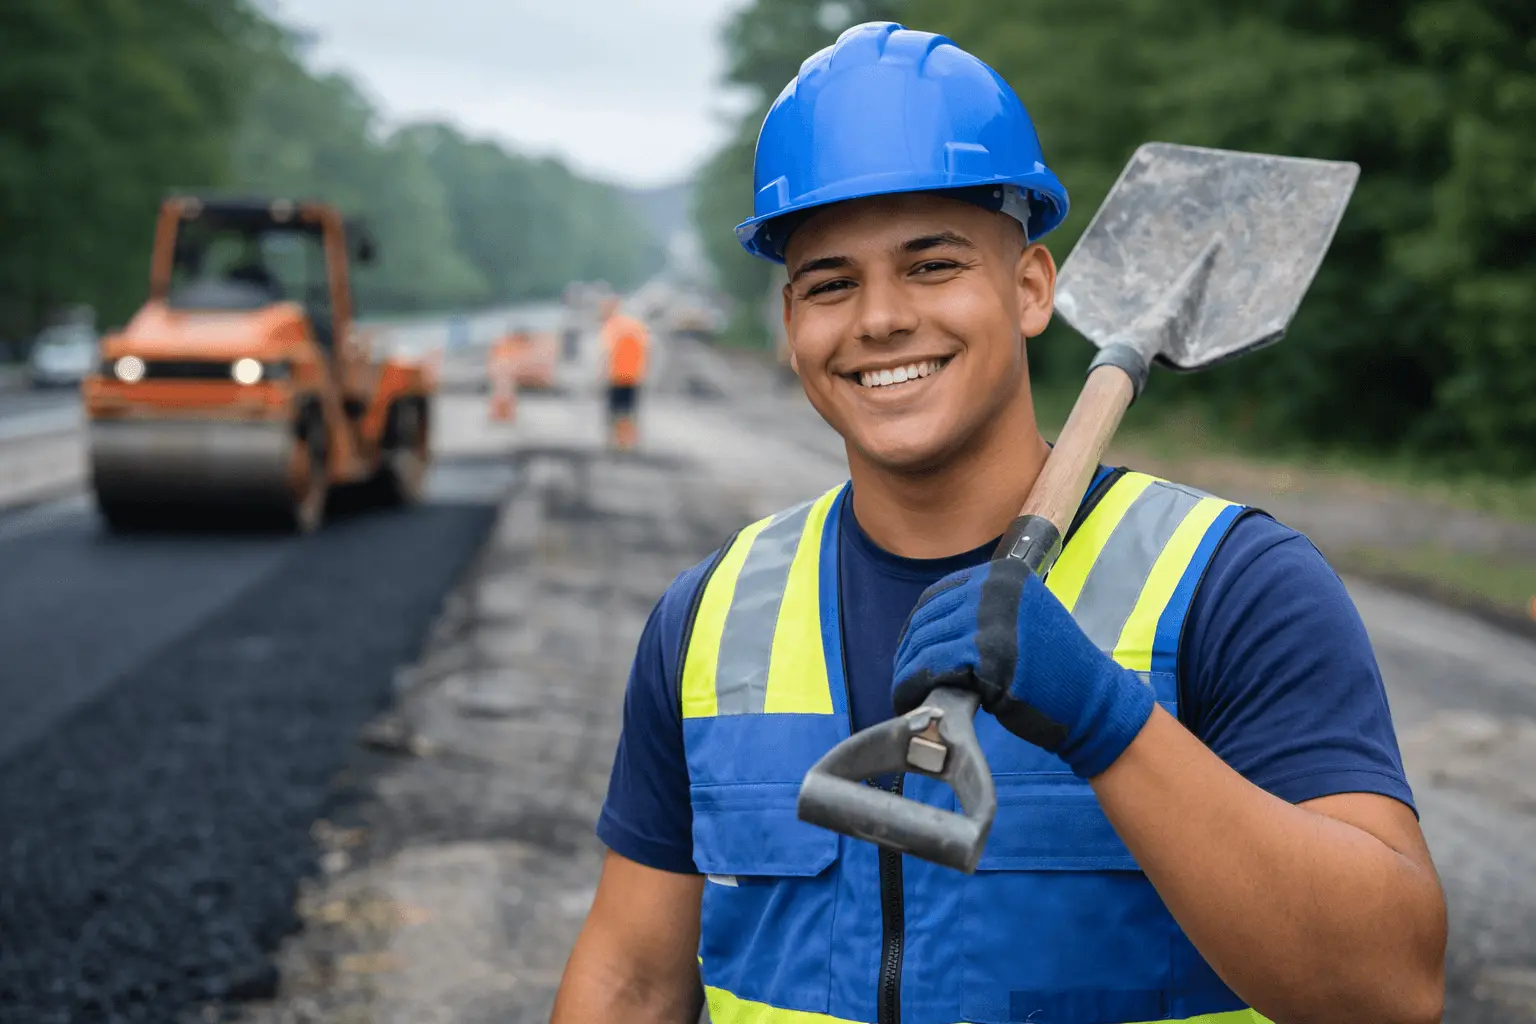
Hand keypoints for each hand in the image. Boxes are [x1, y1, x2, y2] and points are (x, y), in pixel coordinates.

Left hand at [891, 556, 1154, 778]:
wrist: (1090, 700)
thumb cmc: (1054, 667)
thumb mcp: (1022, 617)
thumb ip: (982, 611)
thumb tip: (928, 625)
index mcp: (1001, 576)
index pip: (936, 597)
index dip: (917, 628)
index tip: (910, 651)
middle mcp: (993, 590)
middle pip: (927, 621)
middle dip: (909, 654)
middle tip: (905, 680)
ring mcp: (990, 620)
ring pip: (925, 646)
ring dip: (907, 674)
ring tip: (905, 694)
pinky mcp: (986, 656)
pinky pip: (932, 669)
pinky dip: (914, 687)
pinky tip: (913, 701)